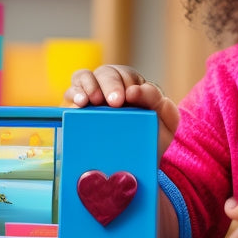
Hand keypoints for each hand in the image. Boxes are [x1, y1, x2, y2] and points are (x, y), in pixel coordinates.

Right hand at [64, 65, 178, 157]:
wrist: (133, 164)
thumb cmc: (150, 140)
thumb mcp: (165, 125)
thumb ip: (165, 108)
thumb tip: (144, 94)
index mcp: (134, 88)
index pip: (132, 77)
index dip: (130, 83)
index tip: (131, 96)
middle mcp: (112, 86)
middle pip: (110, 73)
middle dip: (112, 85)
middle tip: (115, 101)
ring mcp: (93, 94)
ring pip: (88, 76)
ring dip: (91, 85)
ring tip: (93, 100)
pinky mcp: (76, 104)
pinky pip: (72, 90)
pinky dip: (75, 93)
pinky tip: (79, 104)